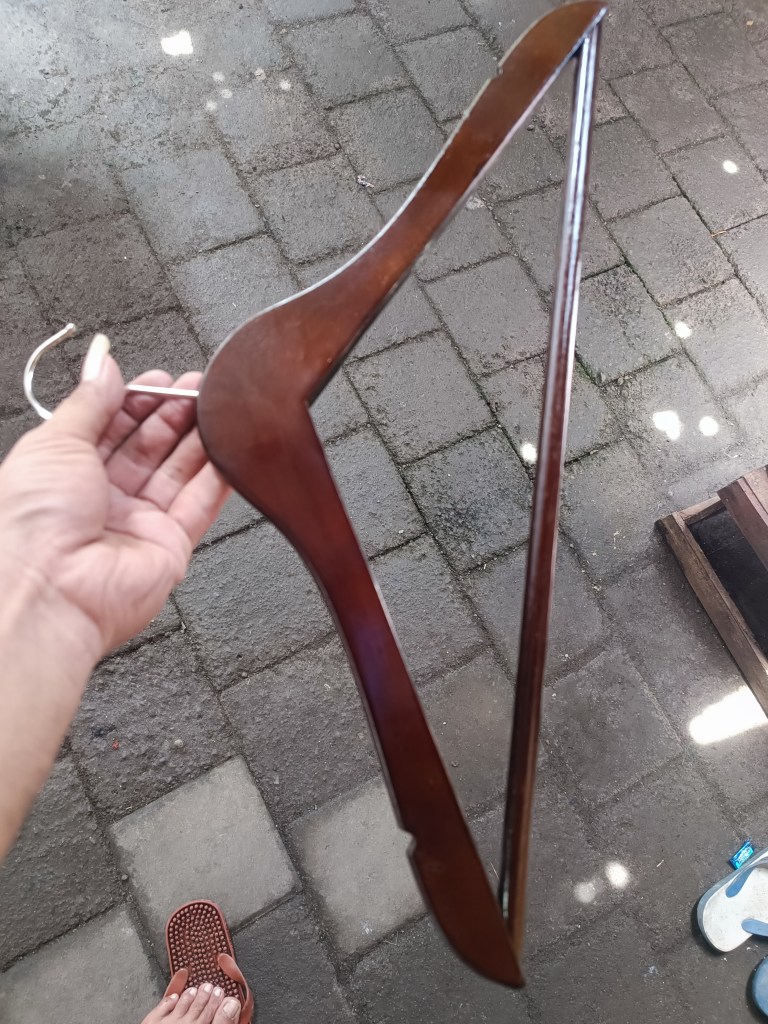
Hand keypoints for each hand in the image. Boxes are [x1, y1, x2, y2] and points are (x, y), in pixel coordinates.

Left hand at [0, 334, 230, 656]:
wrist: (48, 590)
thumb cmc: (30, 524)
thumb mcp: (54, 441)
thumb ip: (89, 399)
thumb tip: (103, 363)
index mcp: (66, 470)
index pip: (112, 424)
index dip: (139, 400)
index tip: (163, 380)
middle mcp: (102, 497)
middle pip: (150, 445)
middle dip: (175, 414)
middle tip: (198, 389)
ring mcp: (138, 523)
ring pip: (178, 471)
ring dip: (200, 439)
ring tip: (220, 410)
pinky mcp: (170, 546)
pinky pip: (200, 505)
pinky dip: (218, 478)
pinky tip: (230, 451)